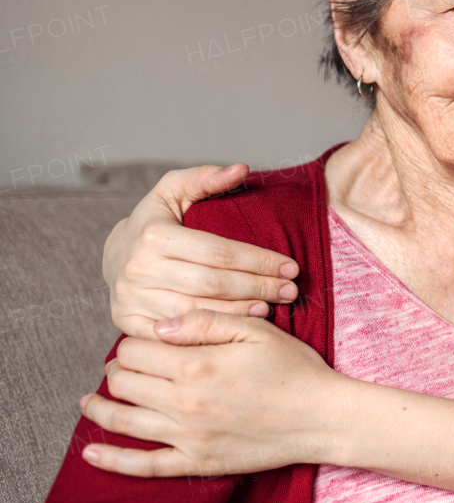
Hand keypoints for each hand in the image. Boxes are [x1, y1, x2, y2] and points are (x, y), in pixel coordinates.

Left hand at [79, 310, 350, 476]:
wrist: (322, 416)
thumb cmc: (293, 368)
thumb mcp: (256, 330)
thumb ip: (206, 321)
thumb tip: (161, 325)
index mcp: (197, 364)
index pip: (137, 349)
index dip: (133, 341)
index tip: (143, 339)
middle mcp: (184, 402)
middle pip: (125, 382)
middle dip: (118, 368)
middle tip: (124, 364)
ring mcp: (187, 436)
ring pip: (124, 421)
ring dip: (101, 407)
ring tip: (90, 399)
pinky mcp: (195, 462)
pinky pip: (143, 465)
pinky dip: (111, 459)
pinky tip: (90, 450)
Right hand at [104, 165, 300, 338]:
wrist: (113, 255)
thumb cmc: (155, 220)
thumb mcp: (174, 190)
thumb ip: (207, 178)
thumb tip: (242, 169)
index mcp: (153, 235)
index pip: (219, 252)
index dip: (259, 260)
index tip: (291, 266)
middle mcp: (139, 269)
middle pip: (213, 284)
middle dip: (258, 287)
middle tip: (290, 289)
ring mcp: (130, 299)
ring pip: (197, 311)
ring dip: (240, 312)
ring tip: (272, 307)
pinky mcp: (126, 322)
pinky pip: (176, 334)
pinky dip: (209, 331)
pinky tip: (238, 326)